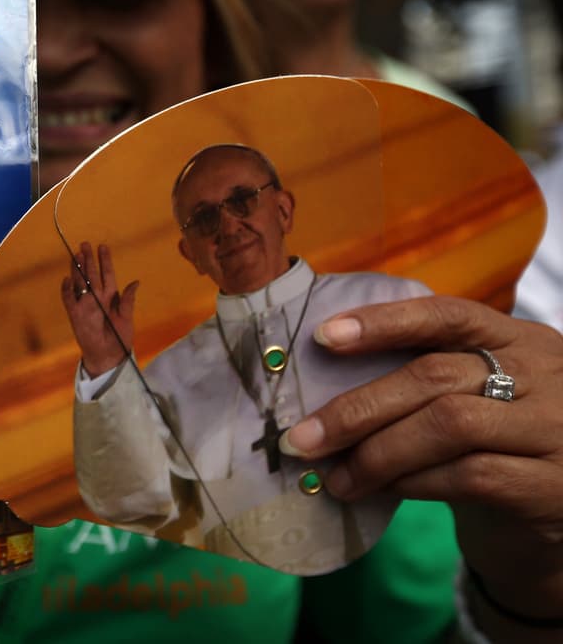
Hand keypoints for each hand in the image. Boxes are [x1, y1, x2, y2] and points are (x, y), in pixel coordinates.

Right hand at [60, 241, 138, 377]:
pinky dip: (67, 290)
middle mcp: (97, 298)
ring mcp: (85, 305)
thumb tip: (136, 282)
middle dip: (88, 259)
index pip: (107, 274)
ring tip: (76, 255)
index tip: (103, 247)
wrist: (109, 356)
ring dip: (77, 270)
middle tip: (85, 244)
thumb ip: (128, 300)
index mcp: (111, 297)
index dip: (105, 261)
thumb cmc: (120, 339)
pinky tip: (68, 278)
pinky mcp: (75, 315)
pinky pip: (69, 299)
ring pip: (79, 283)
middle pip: (91, 274)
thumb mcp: (127, 318)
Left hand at [278, 296, 562, 618]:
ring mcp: (556, 430)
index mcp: (519, 340)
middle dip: (358, 407)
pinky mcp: (555, 485)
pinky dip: (414, 482)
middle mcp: (546, 375)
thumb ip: (423, 382)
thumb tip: (320, 388)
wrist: (558, 524)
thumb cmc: (499, 449)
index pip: (447, 315)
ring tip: (336, 478)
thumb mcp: (476, 398)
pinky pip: (470, 476)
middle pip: (435, 376)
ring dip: (378, 453)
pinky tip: (383, 492)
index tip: (322, 337)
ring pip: (449, 425)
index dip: (383, 322)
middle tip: (303, 439)